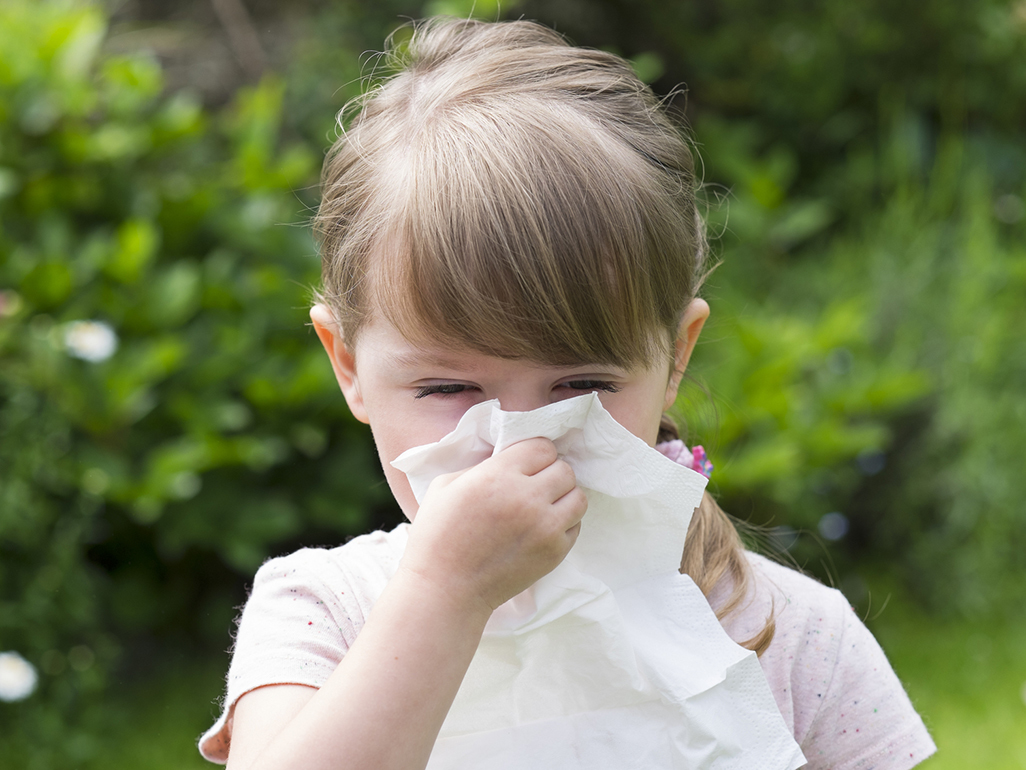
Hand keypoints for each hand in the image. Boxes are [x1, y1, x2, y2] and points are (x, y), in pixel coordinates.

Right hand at [399, 437, 586, 613]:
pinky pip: (576, 525)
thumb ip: (482, 466)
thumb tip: (510, 460)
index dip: (535, 454)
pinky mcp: (555, 552)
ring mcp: (545, 527)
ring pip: (578, 496)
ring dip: (563, 496)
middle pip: (564, 469)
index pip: (542, 447)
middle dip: (551, 473)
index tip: (526, 463)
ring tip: (545, 504)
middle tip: (535, 485)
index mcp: (498, 475)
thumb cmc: (437, 535)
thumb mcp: (446, 485)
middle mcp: (527, 498)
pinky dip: (564, 523)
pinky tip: (543, 527)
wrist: (445, 589)